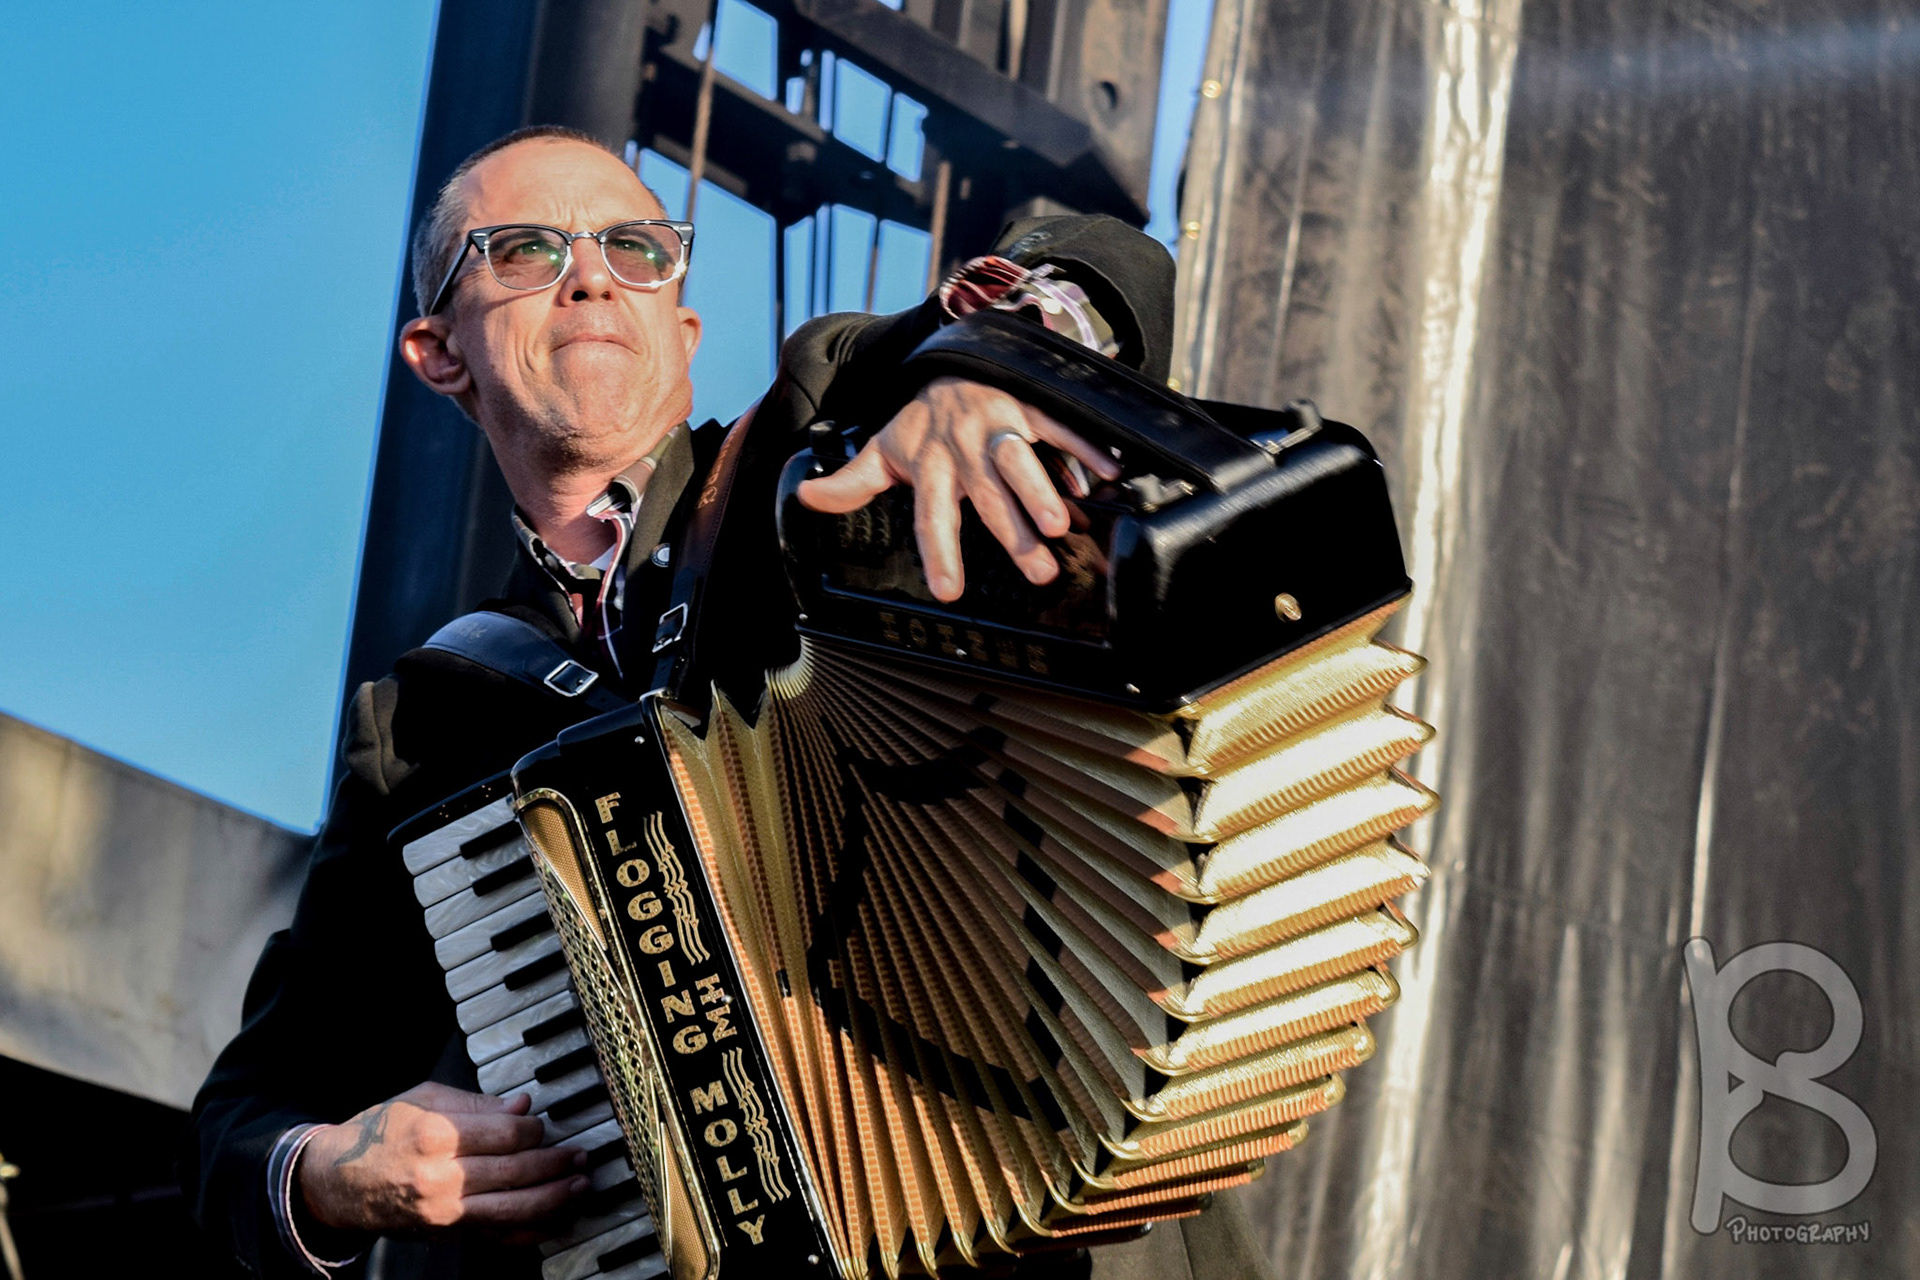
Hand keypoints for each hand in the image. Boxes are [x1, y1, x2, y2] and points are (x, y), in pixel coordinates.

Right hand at [297, 1083, 587, 1237]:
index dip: (536, 1129)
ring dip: (553, 1198)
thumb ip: (476, 1103)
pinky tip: (552, 1221)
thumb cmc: (381, 1132)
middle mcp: (441, 1175)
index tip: (546, 1125)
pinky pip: (496, 1234)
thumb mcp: (422, 1099)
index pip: (506, 1133)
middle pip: (516, 1171)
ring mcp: (443, 1209)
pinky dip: (528, 1231)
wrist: (338, 1182)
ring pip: (512, 1207)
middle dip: (556, 1163)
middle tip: (581, 1155)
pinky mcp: (444, 1231)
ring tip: (579, 1185)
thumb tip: (523, 1105)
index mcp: (437, 1134)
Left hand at [796, 375, 1120, 600]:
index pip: (931, 515)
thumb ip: (851, 481)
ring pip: (1020, 459)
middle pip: (987, 496)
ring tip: (1060, 524)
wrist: (956, 354)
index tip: (950, 591)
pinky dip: (1085, 447)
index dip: (938, 551)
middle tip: (1036, 571)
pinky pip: (1059, 425)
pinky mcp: (1031, 405)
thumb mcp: (886, 446)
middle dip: (1011, 532)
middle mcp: (964, 447)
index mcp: (930, 464)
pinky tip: (1109, 472)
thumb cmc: (926, 417)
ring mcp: (1000, 424)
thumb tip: (806, 496)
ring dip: (1041, 490)